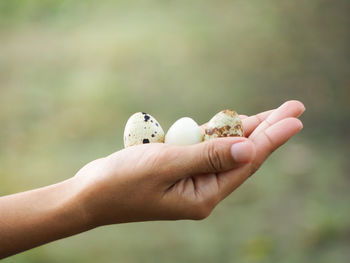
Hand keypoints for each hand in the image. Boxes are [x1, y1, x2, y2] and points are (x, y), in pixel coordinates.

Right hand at [75, 100, 304, 225]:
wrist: (91, 193)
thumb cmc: (122, 182)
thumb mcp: (167, 166)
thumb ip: (209, 156)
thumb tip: (249, 147)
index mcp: (204, 196)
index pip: (247, 162)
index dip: (272, 138)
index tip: (295, 118)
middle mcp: (203, 189)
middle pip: (243, 155)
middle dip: (267, 130)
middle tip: (294, 108)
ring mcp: (192, 177)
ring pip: (226, 148)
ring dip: (245, 129)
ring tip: (274, 114)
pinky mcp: (179, 166)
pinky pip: (204, 146)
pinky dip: (218, 132)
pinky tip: (235, 122)